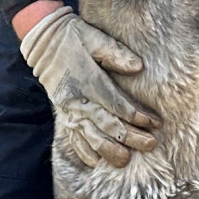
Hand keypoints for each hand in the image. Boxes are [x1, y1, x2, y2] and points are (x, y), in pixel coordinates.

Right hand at [18, 7, 159, 167]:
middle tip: (150, 145)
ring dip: (109, 151)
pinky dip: (84, 152)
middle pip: (107, 125)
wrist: (42, 41)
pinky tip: (96, 161)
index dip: (138, 116)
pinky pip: (72, 139)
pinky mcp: (62, 114)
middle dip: (130, 138)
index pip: (118, 105)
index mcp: (89, 81)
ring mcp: (68, 110)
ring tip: (126, 160)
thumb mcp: (95, 38)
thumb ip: (116, 53)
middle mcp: (78, 100)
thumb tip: (138, 67)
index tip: (156, 123)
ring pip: (90, 137)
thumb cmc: (73, 37)